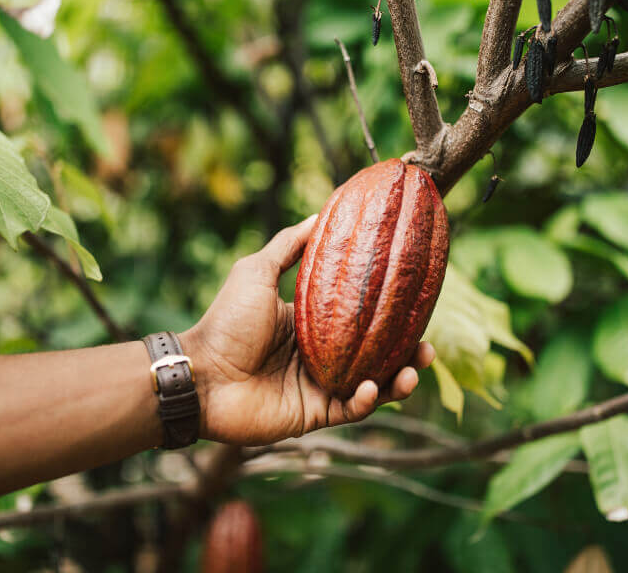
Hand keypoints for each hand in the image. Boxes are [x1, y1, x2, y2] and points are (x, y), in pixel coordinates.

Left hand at [179, 215, 434, 445]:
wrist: (200, 374)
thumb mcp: (256, 271)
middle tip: (427, 346)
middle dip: (406, 353)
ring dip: (398, 381)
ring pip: (373, 386)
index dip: (390, 317)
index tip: (416, 303)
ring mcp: (319, 387)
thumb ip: (288, 246)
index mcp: (314, 325)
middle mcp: (322, 357)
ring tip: (414, 370)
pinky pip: (351, 410)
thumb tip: (319, 214)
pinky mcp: (314, 415)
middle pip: (376, 356)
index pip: (362, 321)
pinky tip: (373, 388)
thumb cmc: (225, 321)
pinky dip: (367, 401)